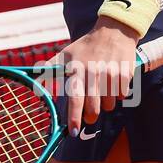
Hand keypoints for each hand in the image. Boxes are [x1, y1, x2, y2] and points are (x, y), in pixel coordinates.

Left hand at [55, 17, 139, 135]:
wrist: (113, 31)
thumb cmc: (85, 47)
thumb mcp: (64, 55)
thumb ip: (49, 72)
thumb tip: (37, 89)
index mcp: (76, 69)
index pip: (75, 98)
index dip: (74, 117)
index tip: (73, 131)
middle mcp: (93, 72)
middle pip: (93, 107)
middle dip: (91, 115)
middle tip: (89, 114)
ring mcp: (110, 73)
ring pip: (109, 105)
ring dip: (105, 104)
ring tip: (101, 91)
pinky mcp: (125, 73)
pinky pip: (122, 96)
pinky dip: (118, 94)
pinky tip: (114, 83)